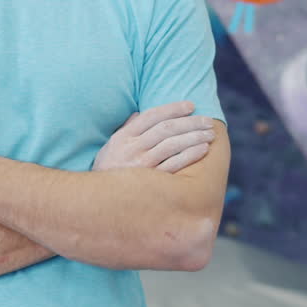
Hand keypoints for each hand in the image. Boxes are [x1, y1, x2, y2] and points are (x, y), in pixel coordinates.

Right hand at [93, 101, 214, 173]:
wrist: (97, 202)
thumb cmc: (108, 171)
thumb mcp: (111, 147)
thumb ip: (126, 129)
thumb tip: (138, 114)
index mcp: (123, 137)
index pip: (152, 116)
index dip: (173, 108)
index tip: (191, 105)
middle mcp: (132, 148)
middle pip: (166, 128)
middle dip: (190, 122)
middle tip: (207, 120)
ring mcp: (141, 165)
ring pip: (172, 144)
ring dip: (194, 137)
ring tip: (210, 134)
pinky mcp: (150, 182)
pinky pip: (174, 165)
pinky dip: (190, 155)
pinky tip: (202, 149)